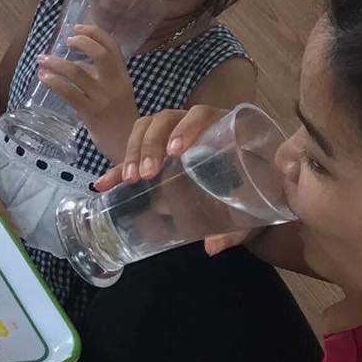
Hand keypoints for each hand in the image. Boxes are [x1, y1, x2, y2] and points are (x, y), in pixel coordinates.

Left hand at [35, 25, 138, 154]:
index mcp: (123, 77)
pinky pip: (70, 93)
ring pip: (78, 73)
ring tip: (42, 59)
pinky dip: (54, 82)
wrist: (126, 147)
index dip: (96, 33)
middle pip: (100, 54)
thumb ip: (100, 77)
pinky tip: (43, 78)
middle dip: (81, 42)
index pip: (113, 47)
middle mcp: (115, 85)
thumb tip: (74, 63)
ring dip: (56, 63)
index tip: (78, 26)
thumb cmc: (118, 118)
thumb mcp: (116, 93)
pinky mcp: (91, 114)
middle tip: (65, 41)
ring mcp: (103, 99)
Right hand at [92, 105, 254, 254]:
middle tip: (147, 173)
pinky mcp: (157, 153)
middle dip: (151, 145)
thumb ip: (235, 227)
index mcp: (223, 129)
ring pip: (145, 129)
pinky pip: (133, 153)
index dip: (187, 128)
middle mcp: (194, 127)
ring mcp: (172, 136)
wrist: (254, 190)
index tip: (176, 153)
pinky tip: (104, 185)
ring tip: (131, 179)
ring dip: (134, 152)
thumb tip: (212, 246)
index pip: (201, 115)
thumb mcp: (251, 208)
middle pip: (165, 120)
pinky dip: (118, 168)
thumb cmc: (256, 192)